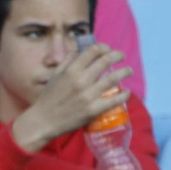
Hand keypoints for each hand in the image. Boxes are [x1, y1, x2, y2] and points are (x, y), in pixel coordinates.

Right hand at [12, 42, 131, 151]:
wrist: (42, 122)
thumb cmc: (48, 99)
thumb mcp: (54, 76)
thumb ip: (67, 62)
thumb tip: (80, 51)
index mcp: (71, 71)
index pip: (93, 50)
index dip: (104, 47)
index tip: (107, 49)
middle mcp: (81, 81)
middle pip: (106, 60)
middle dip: (118, 55)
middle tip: (121, 57)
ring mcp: (88, 96)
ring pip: (114, 77)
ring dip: (125, 71)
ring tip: (128, 71)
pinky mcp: (93, 110)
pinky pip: (115, 100)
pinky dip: (124, 94)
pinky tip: (127, 92)